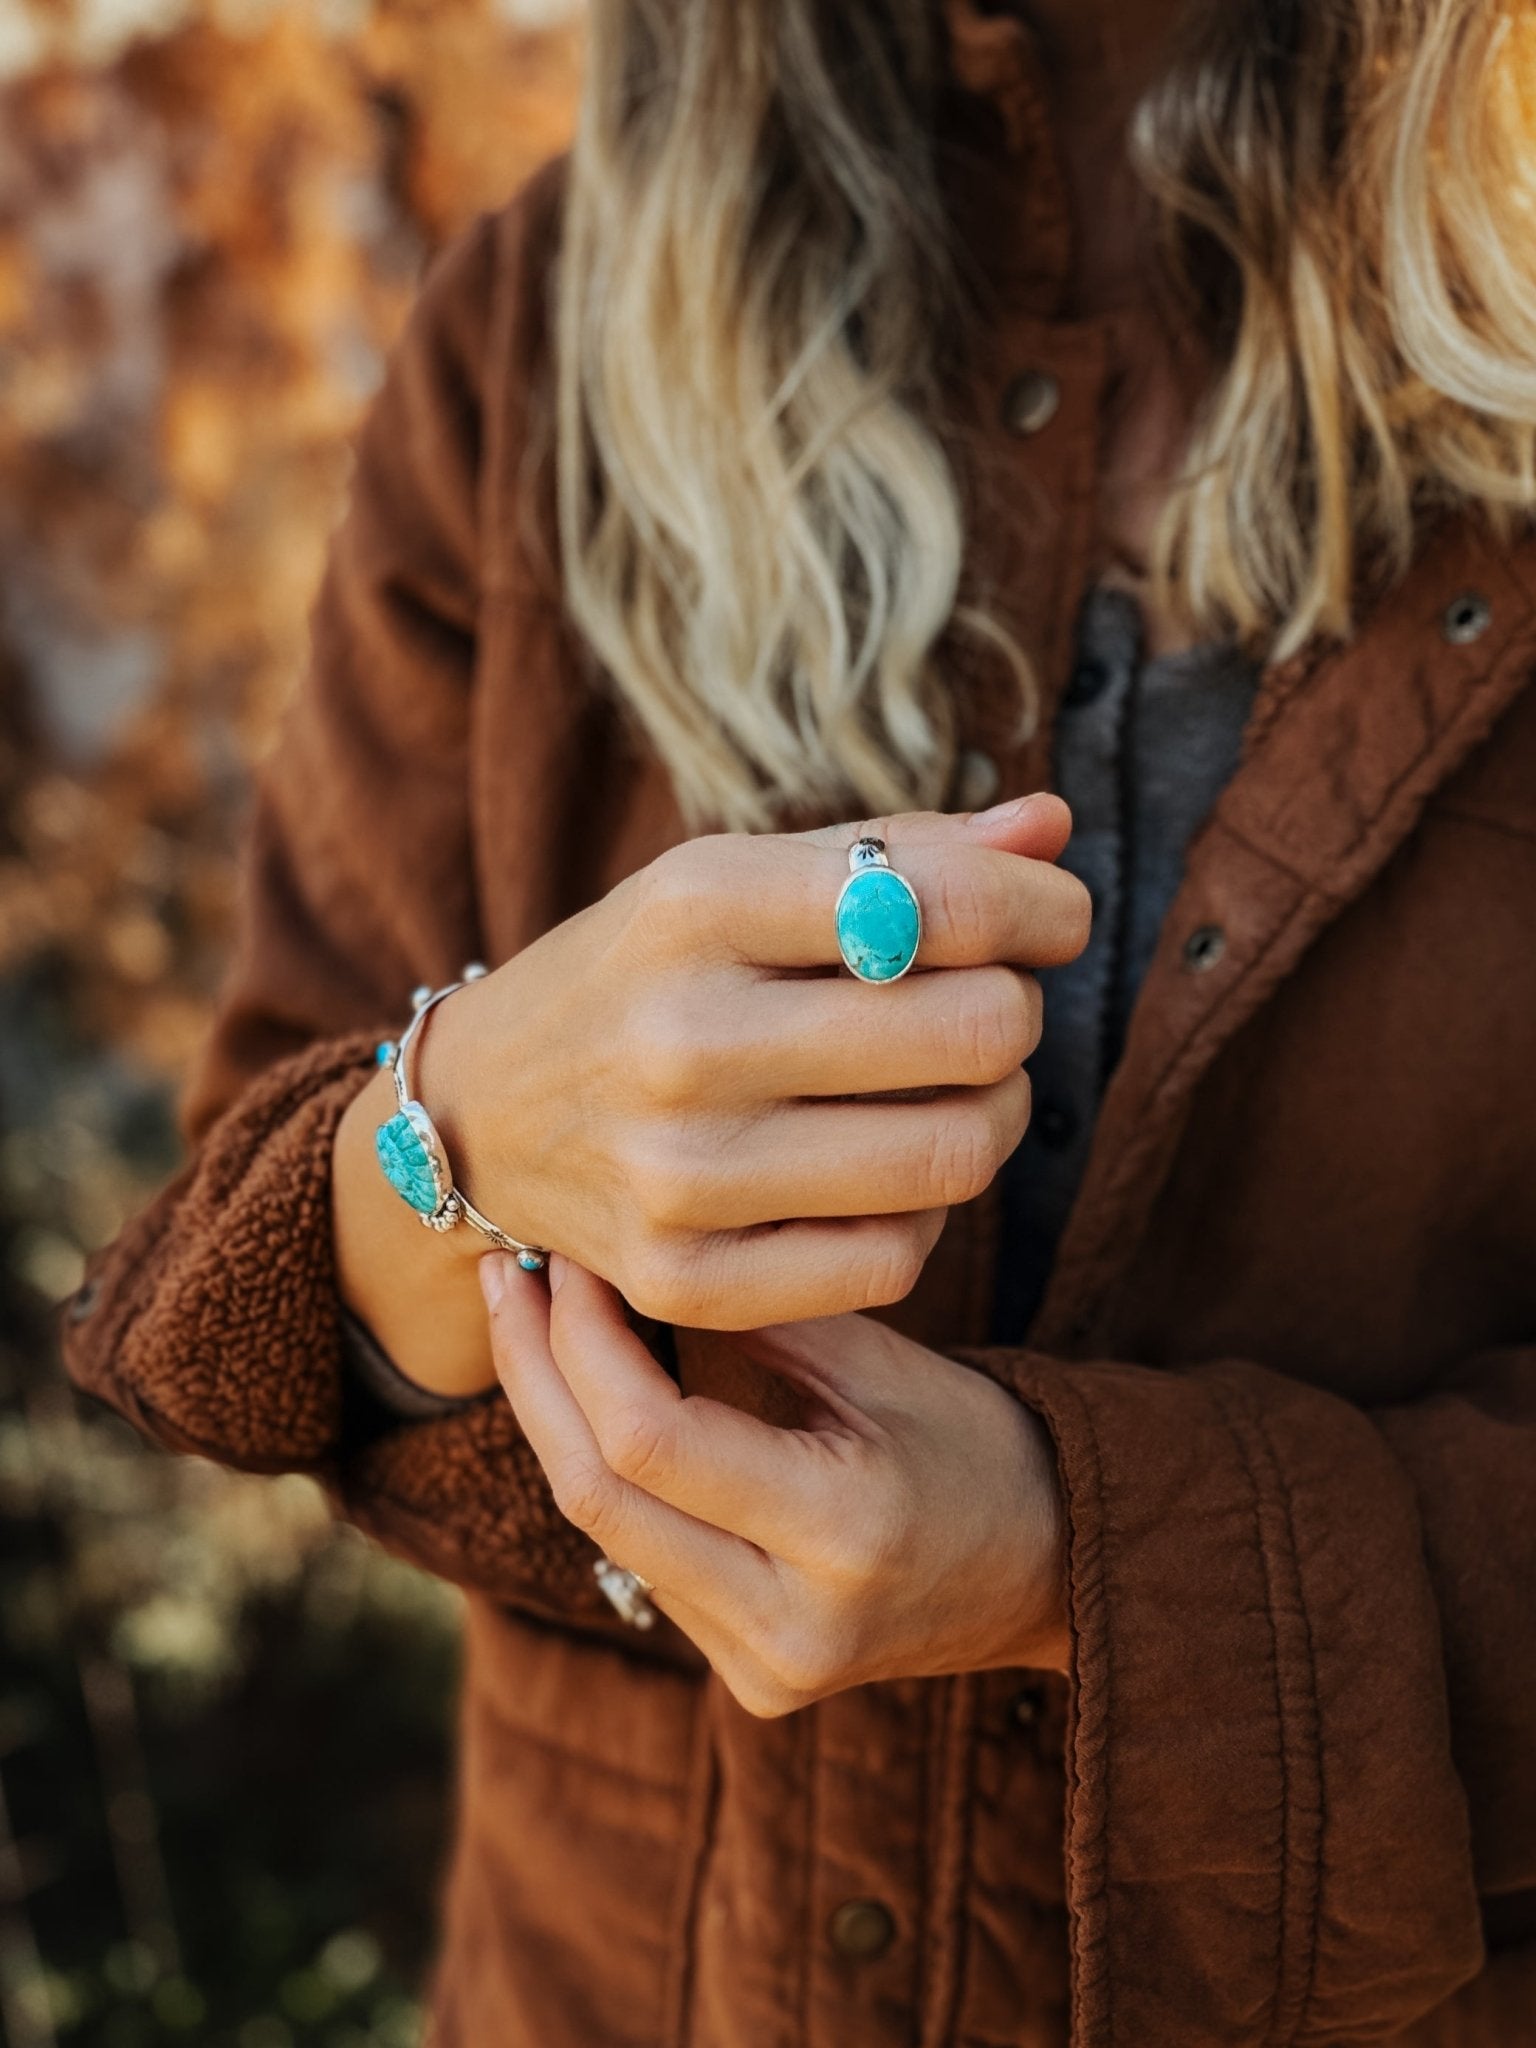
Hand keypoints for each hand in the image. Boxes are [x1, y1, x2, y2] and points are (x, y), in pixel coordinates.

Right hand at [428, 796, 1089, 1330]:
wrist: (481, 1113)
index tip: (1055, 920)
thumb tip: (1054, 824)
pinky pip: (894, 1259)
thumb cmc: (641, 976)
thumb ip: (896, 851)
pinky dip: (920, 1214)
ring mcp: (679, 1174)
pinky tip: (884, 1174)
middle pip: (975, 1033)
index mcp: (696, 907)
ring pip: (956, 1156)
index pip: (945, 906)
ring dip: (992, 1116)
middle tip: (987, 1008)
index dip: (1042, 910)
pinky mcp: (685, 1279)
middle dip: (1016, 1013)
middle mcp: (681, 1039)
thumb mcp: (734, 881)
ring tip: (952, 1091)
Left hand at [481, 1253, 1069, 1717]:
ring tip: (534, 1318)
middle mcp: (789, 1624)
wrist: (1053, 1568)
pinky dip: (607, 1470)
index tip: (567, 1257)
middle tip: (505, 1277)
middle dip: (535, 1373)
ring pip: (605, 1532)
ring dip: (556, 1419)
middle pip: (597, 1496)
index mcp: (840, 1535)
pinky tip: (587, 1395)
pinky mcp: (747, 1679)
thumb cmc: (980, 1443)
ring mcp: (762, 1669)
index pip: (649, 1441)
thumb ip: (755, 1317)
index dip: (582, 1340)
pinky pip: (642, 1562)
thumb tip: (629, 1247)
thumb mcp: (884, 1363)